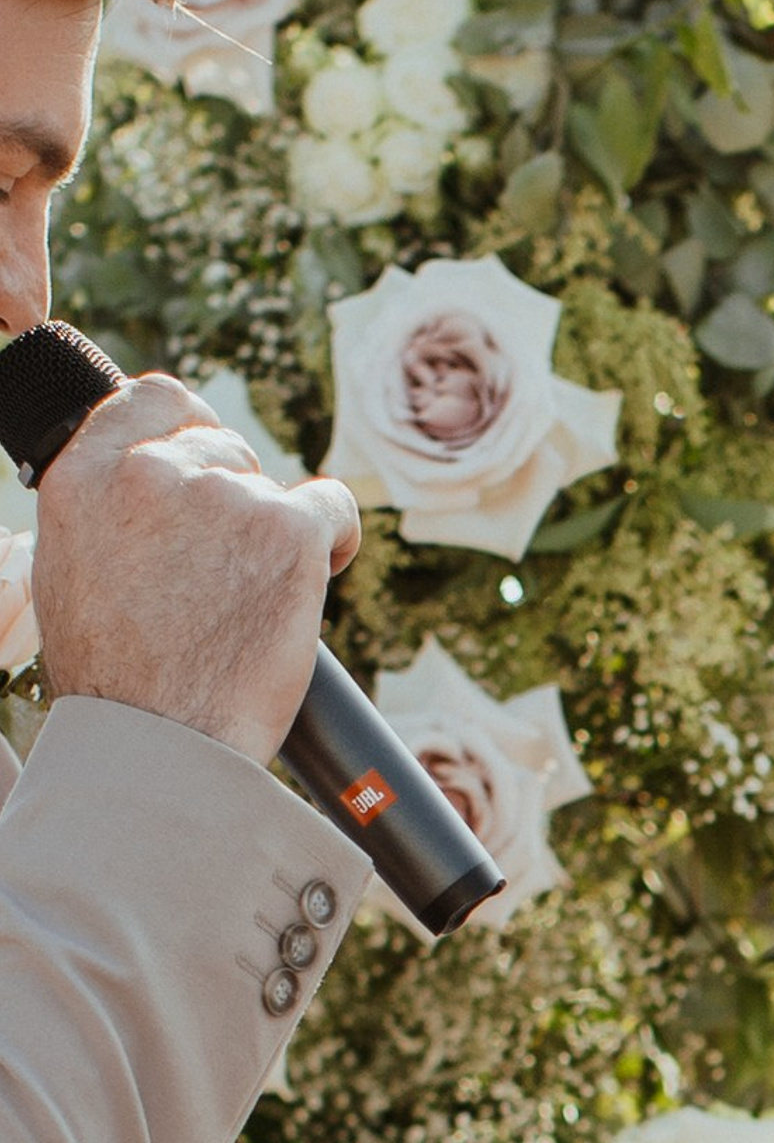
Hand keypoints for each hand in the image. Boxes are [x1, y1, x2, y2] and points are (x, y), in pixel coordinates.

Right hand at [31, 374, 360, 757]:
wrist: (163, 743)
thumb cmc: (118, 681)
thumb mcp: (71, 572)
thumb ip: (107, 509)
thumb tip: (142, 483)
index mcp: (83, 476)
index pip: (154, 399)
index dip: (190, 429)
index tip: (207, 464)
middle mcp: (150, 470)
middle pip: (221, 444)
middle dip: (231, 498)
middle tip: (224, 572)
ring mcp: (224, 495)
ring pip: (271, 486)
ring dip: (272, 533)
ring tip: (249, 602)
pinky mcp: (287, 529)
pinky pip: (333, 506)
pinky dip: (333, 538)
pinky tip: (313, 577)